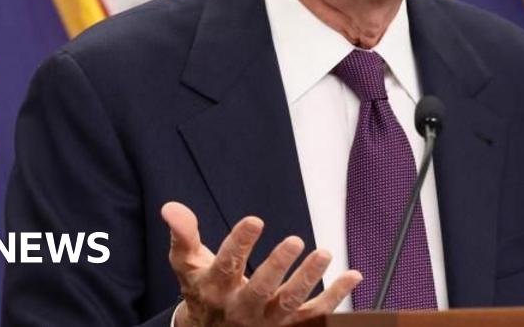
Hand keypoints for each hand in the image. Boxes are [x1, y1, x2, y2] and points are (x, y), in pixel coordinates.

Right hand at [162, 202, 361, 326]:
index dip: (240, 243)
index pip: (226, 265)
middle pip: (260, 290)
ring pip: (290, 304)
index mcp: (216, 288)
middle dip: (276, 266)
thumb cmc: (203, 289)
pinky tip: (353, 275)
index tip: (255, 220)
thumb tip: (170, 207)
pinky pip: (315, 315)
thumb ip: (183, 234)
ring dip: (308, 279)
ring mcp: (267, 321)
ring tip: (324, 253)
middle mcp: (241, 308)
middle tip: (294, 240)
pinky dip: (336, 297)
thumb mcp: (187, 263)